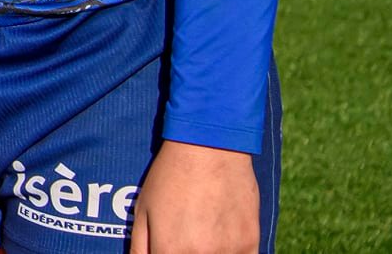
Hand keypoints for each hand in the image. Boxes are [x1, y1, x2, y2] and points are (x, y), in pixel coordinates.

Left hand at [130, 140, 259, 253]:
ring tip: (202, 233)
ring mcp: (229, 252)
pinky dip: (230, 253)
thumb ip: (140, 248)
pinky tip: (221, 239)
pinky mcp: (251, 243)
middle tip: (185, 238)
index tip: (166, 249)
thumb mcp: (143, 209)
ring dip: (209, 253)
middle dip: (183, 253)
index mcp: (169, 250)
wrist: (209, 148)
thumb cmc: (171, 175)